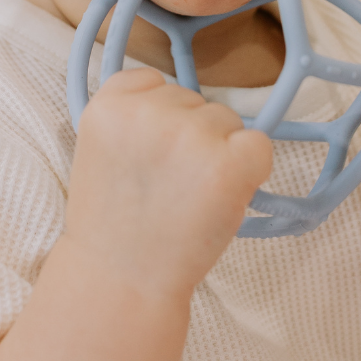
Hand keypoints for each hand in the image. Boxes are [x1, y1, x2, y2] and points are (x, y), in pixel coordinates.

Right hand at [66, 69, 272, 300]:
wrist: (124, 280)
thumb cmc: (117, 221)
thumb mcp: (102, 149)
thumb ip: (133, 116)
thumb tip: (186, 100)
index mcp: (109, 105)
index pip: (153, 81)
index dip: (157, 118)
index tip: (145, 156)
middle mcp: (147, 112)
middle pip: (193, 100)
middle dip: (188, 136)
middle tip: (166, 185)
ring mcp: (189, 134)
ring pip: (225, 119)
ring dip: (217, 152)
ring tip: (186, 196)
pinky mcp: (228, 162)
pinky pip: (258, 144)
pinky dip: (250, 168)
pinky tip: (220, 195)